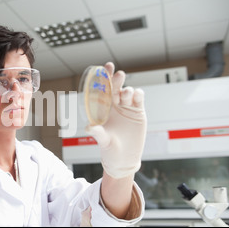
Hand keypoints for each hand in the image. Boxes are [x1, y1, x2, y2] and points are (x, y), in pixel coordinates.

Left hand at [86, 62, 146, 178]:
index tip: (103, 68)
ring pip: (127, 92)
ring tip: (126, 94)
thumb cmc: (110, 150)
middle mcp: (114, 106)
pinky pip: (139, 98)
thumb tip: (89, 127)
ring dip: (127, 90)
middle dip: (116, 79)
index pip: (101, 91)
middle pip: (115, 88)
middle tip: (118, 74)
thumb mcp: (103, 141)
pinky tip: (137, 95)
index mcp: (102, 109)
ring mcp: (126, 108)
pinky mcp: (138, 112)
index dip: (102, 79)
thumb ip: (98, 133)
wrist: (124, 159)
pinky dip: (138, 94)